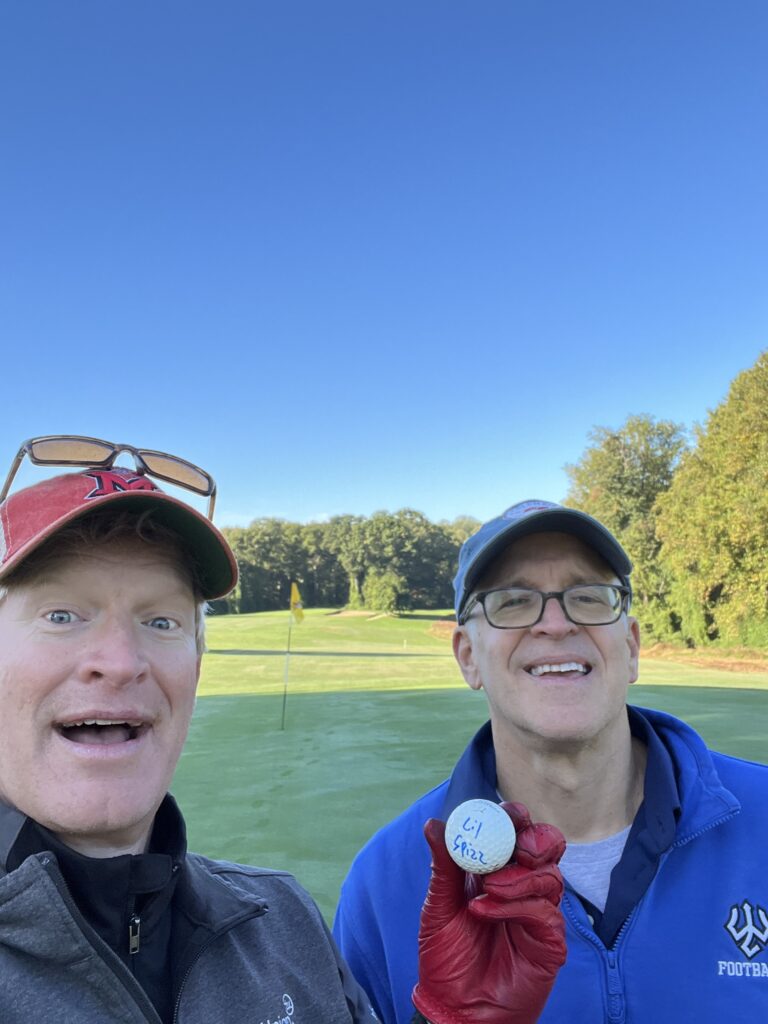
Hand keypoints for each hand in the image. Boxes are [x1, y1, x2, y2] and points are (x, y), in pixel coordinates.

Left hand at [412, 802, 565, 1023]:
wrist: (454, 1006)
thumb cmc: (447, 955)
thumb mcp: (439, 906)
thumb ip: (443, 865)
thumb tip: (434, 824)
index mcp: (496, 870)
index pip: (516, 832)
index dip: (515, 818)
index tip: (507, 813)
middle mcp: (522, 886)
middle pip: (547, 846)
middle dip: (533, 838)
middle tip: (514, 846)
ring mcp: (538, 912)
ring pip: (550, 875)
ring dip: (518, 876)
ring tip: (487, 888)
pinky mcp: (549, 940)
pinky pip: (543, 911)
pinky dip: (513, 905)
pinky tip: (484, 911)